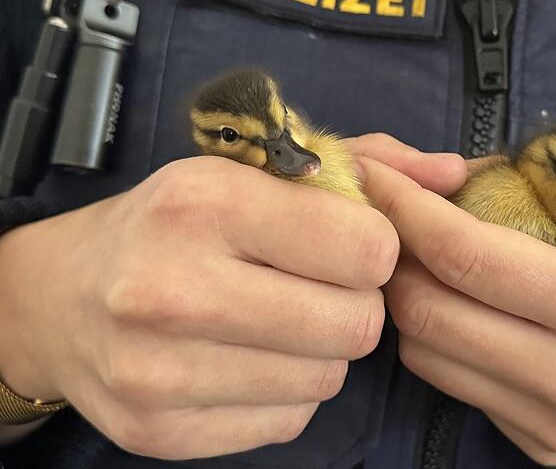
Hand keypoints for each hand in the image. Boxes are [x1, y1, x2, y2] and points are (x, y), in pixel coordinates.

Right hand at [0, 135, 463, 459]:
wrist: (61, 297)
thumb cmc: (176, 222)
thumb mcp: (257, 168)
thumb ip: (366, 162)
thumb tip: (457, 174)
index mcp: (206, 203)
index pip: (367, 249)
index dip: (374, 248)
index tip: (348, 244)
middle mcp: (174, 288)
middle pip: (356, 325)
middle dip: (354, 305)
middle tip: (318, 288)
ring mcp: (160, 370)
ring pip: (327, 379)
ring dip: (321, 350)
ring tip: (278, 319)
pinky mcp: (160, 431)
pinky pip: (289, 421)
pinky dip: (286, 392)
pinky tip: (249, 359)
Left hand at [362, 157, 555, 467]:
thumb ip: (531, 193)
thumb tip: (439, 174)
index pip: (469, 257)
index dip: (408, 210)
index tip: (378, 178)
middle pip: (429, 315)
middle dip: (394, 258)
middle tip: (394, 221)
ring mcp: (555, 425)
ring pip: (429, 356)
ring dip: (411, 300)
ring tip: (431, 264)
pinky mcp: (541, 448)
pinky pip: (459, 386)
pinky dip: (447, 340)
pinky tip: (474, 314)